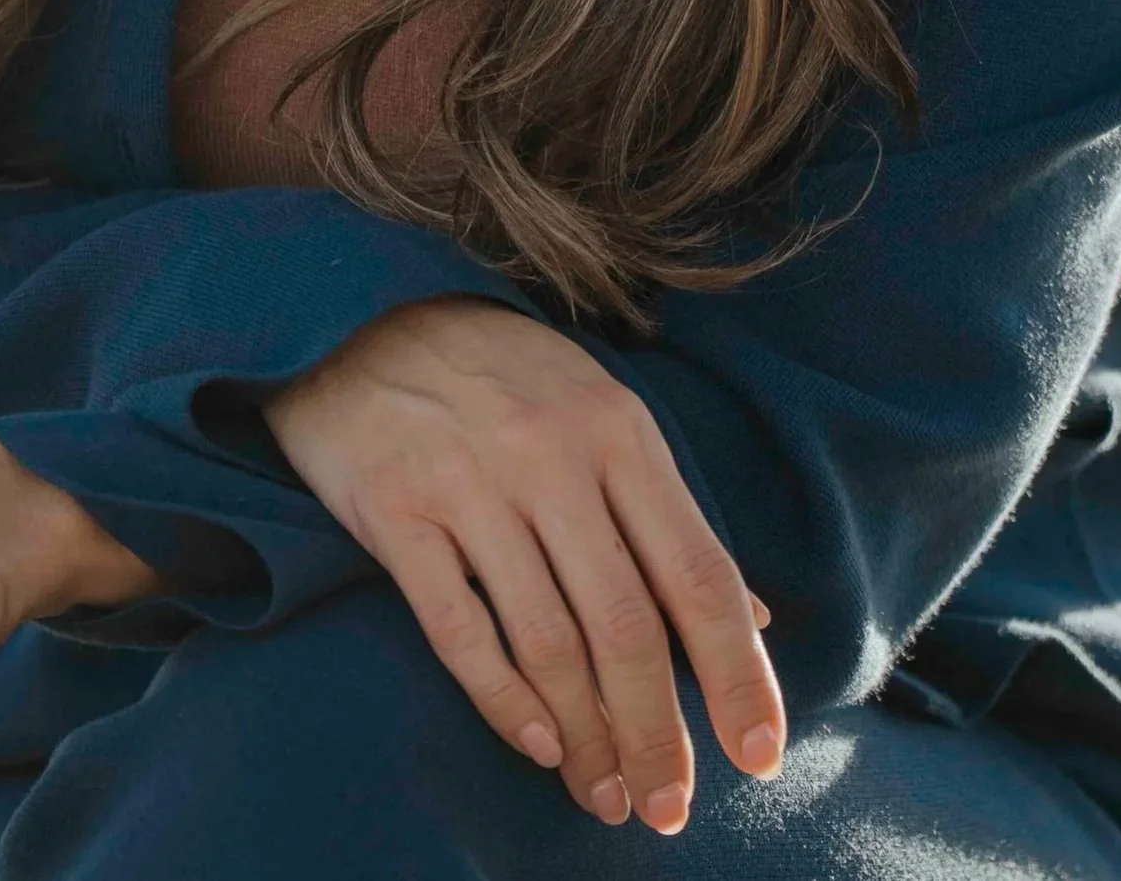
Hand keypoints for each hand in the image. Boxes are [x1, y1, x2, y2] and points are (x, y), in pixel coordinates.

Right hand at [261, 295, 784, 838]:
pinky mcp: (395, 508)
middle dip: (656, 733)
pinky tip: (536, 744)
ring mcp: (470, 482)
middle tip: (668, 808)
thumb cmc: (499, 374)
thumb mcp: (599, 412)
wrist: (362, 312)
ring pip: (547, 641)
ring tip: (607, 794)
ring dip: (586, 737)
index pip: (696, 575)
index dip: (735, 675)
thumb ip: (666, 513)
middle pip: (625, 626)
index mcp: (619, 432)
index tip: (758, 755)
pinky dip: (501, 699)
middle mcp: (551, 455)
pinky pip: (458, 627)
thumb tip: (748, 616)